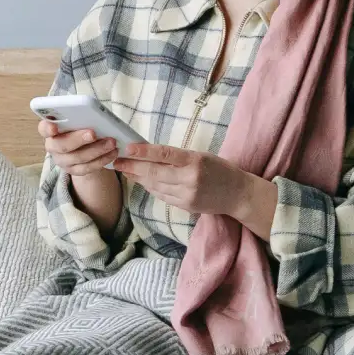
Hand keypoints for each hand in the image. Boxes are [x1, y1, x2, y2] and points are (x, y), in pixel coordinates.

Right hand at [38, 119, 117, 177]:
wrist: (84, 147)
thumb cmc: (80, 127)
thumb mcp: (78, 120)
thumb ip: (80, 116)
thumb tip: (94, 114)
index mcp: (50, 130)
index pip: (44, 128)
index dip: (47, 128)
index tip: (54, 127)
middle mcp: (53, 146)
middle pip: (62, 145)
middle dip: (78, 139)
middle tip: (93, 133)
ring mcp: (62, 161)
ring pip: (78, 158)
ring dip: (97, 149)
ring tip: (111, 142)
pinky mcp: (74, 171)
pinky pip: (88, 168)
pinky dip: (102, 160)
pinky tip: (113, 153)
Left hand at [111, 144, 249, 218]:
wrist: (237, 194)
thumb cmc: (220, 170)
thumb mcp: (201, 156)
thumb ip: (178, 157)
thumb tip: (149, 153)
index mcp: (194, 161)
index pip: (165, 154)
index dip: (144, 151)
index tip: (128, 148)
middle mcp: (189, 179)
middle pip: (154, 172)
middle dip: (132, 167)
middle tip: (116, 161)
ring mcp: (186, 195)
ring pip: (155, 185)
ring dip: (138, 178)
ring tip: (125, 170)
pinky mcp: (184, 206)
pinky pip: (162, 195)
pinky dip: (151, 187)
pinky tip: (142, 181)